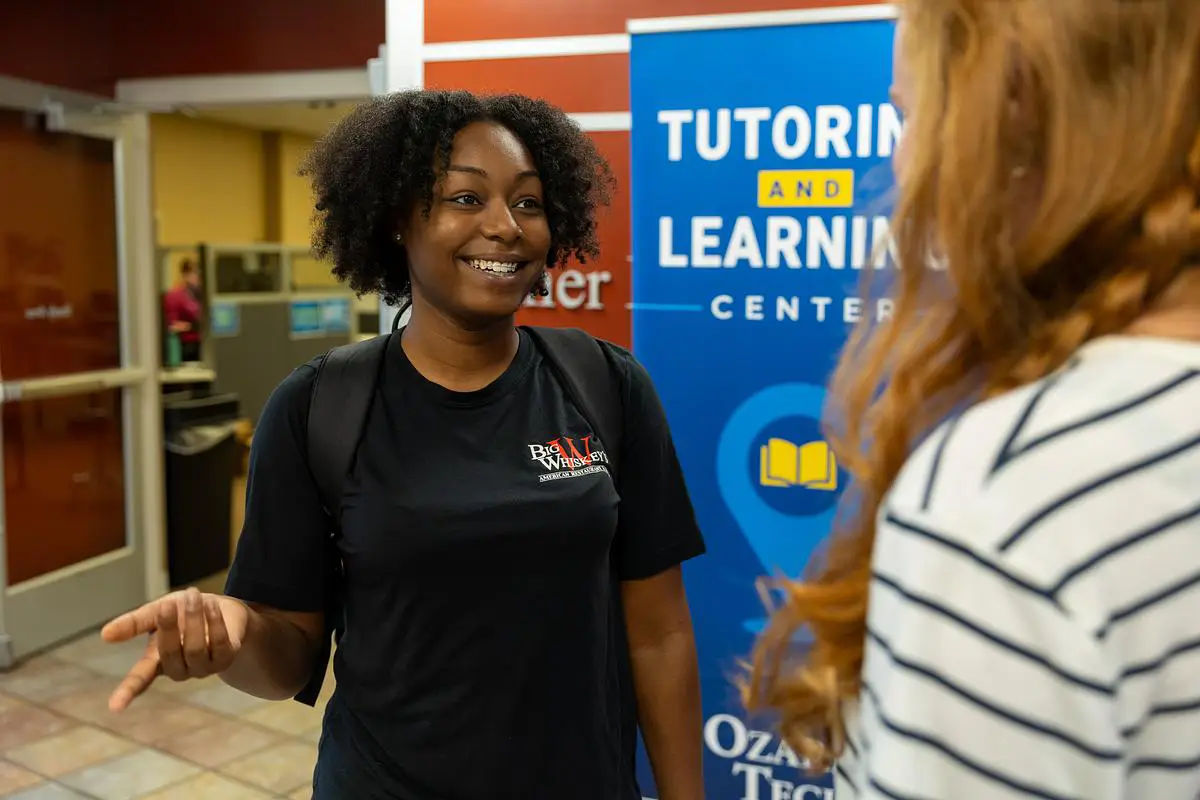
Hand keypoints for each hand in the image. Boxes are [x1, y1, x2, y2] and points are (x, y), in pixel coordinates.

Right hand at [100, 587, 249, 711]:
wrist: (220, 608)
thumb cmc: (182, 613)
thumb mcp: (156, 612)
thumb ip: (134, 623)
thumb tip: (104, 635)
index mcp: (156, 661)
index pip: (139, 680)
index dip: (127, 692)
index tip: (114, 708)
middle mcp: (178, 669)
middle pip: (170, 654)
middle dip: (169, 628)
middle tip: (169, 605)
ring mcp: (202, 668)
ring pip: (195, 649)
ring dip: (194, 620)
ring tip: (193, 596)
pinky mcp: (224, 659)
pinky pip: (219, 643)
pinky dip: (214, 623)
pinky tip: (211, 605)